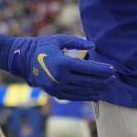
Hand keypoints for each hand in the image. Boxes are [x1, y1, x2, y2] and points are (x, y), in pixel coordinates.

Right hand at [0, 34, 114, 100]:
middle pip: (88, 81)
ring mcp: (58, 88)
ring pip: (83, 91)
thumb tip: (93, 46)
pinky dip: (86, 96)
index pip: (88, 69)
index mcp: (63, 63)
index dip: (102, 70)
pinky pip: (74, 97)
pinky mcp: (55, 93)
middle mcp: (61, 78)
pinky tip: (95, 94)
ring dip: (97, 89)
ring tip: (107, 86)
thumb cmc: (42, 46)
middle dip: (102, 80)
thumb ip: (77, 42)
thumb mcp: (59, 40)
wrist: (23, 60)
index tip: (113, 69)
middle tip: (114, 78)